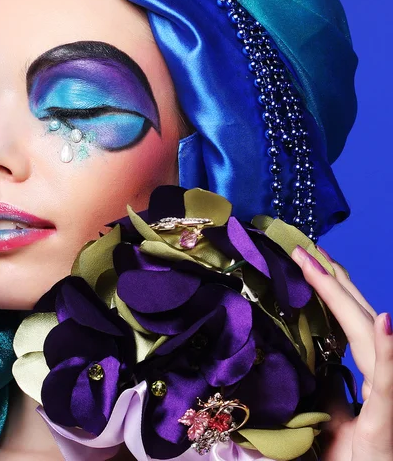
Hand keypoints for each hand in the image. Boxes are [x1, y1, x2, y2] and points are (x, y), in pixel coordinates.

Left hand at [291, 246, 392, 460]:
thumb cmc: (357, 458)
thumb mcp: (336, 418)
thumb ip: (332, 390)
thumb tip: (318, 362)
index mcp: (370, 375)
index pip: (349, 322)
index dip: (332, 289)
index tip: (310, 260)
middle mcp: (382, 376)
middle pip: (356, 317)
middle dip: (330, 280)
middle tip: (304, 249)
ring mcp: (387, 394)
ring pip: (366, 336)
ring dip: (343, 297)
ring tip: (322, 265)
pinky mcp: (387, 419)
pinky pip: (388, 380)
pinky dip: (387, 349)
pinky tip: (383, 321)